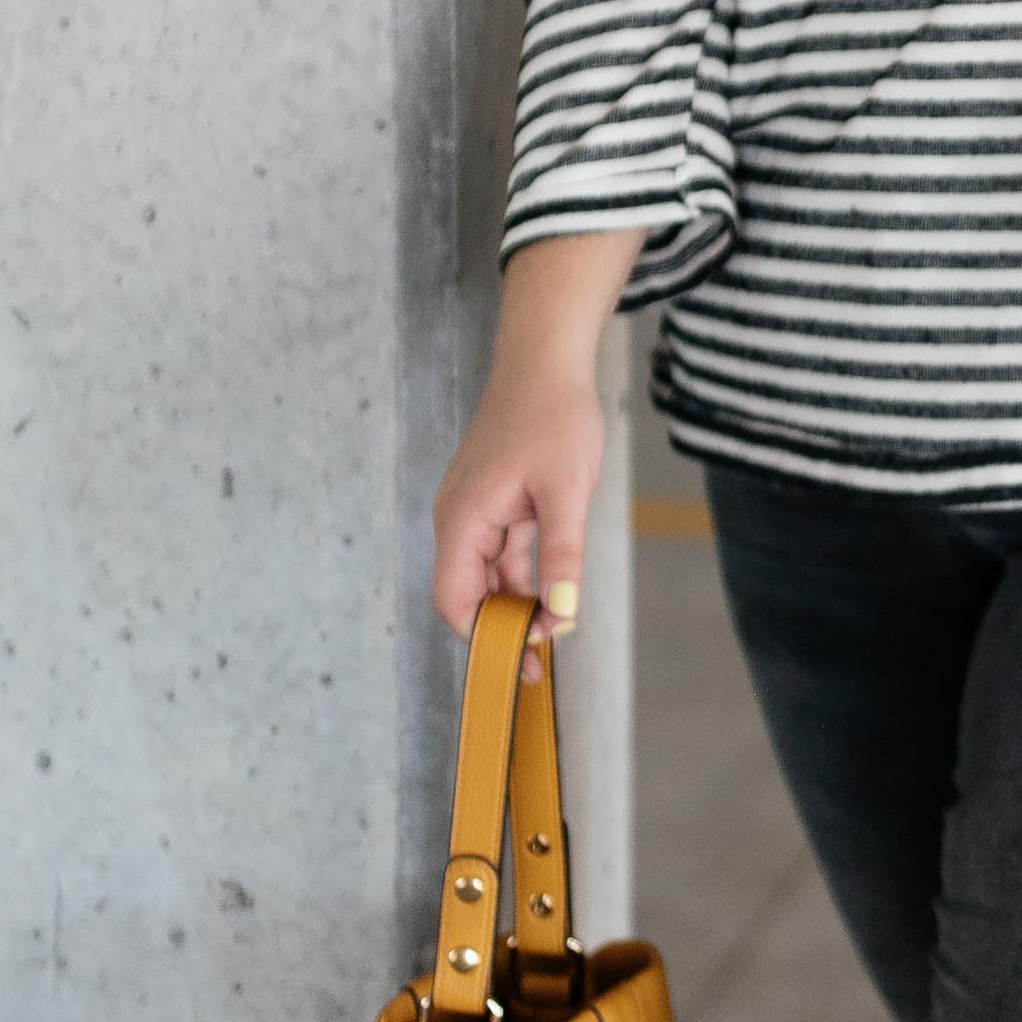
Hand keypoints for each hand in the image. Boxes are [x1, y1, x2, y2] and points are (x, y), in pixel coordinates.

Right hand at [432, 234, 639, 662]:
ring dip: (517, 604)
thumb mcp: (566, 491)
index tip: (522, 659)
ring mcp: (476, 511)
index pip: (455, 599)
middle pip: (470, 592)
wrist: (547, 359)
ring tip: (554, 634)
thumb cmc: (553, 415)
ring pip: (489, 575)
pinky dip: (525, 576)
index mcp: (464, 519)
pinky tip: (554, 595)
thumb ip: (561, 555)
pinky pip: (503, 553)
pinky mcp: (495, 502)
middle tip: (542, 662)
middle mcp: (459, 519)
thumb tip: (561, 614)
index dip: (484, 636)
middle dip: (503, 628)